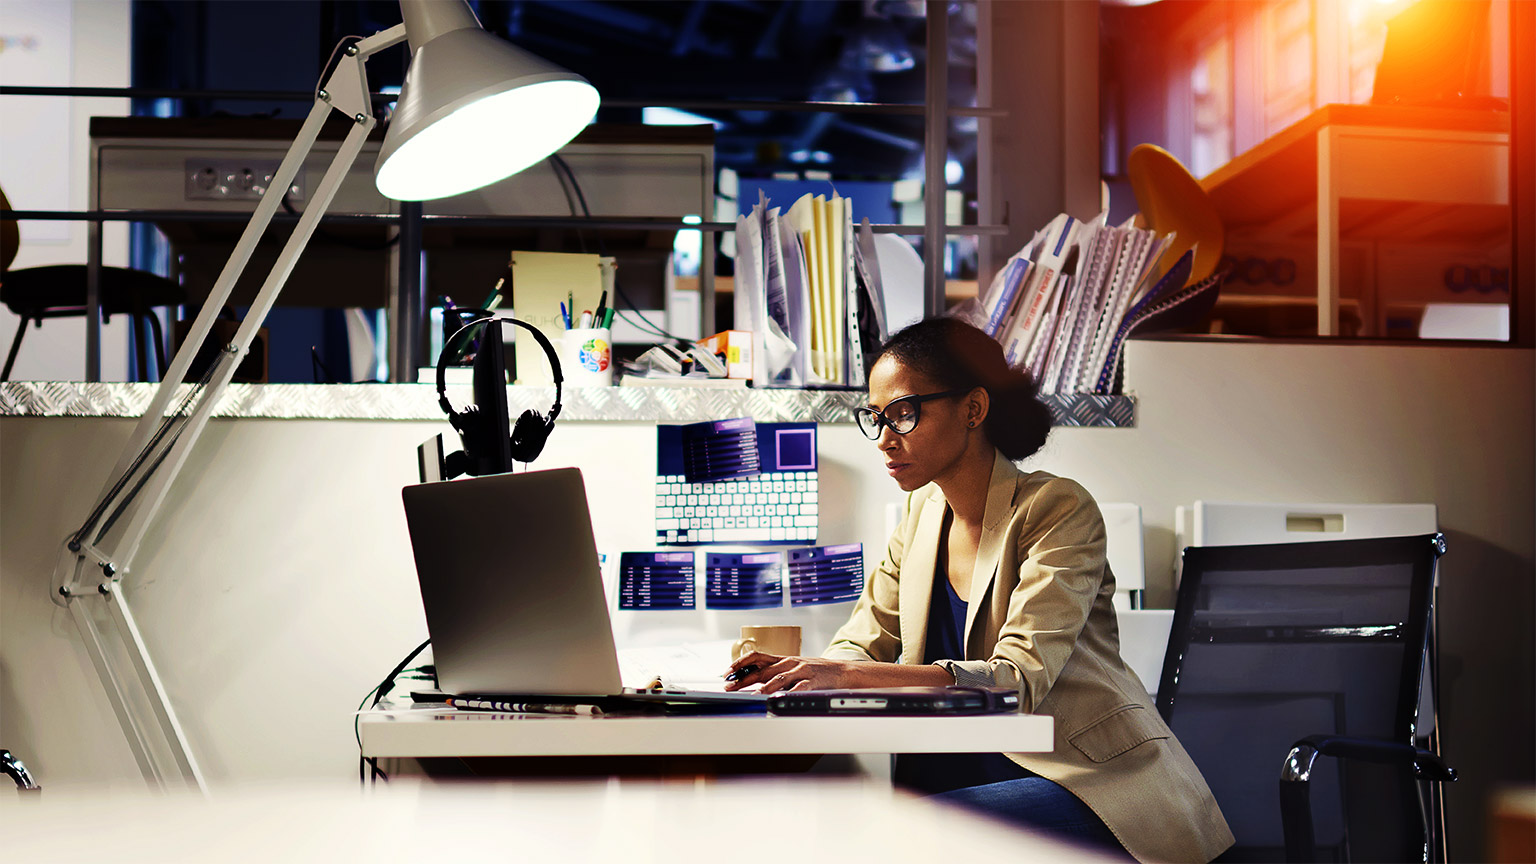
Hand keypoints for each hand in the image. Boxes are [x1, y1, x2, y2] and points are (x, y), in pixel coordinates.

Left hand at [723, 651, 854, 692]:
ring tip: (753, 695)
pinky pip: (799, 688)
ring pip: (779, 677)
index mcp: (782, 659)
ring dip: (764, 686)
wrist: (841, 671)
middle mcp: (789, 663)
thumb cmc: (814, 671)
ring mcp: (801, 671)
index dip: (739, 663)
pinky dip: (789, 693)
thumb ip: (774, 672)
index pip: (756, 657)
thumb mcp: (792, 667)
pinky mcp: (812, 681)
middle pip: (762, 669)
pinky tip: (780, 699)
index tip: (727, 672)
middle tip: (730, 686)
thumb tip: (752, 681)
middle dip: (744, 678)